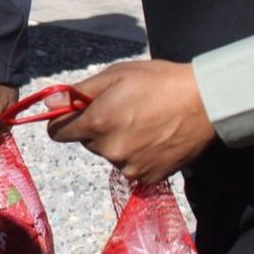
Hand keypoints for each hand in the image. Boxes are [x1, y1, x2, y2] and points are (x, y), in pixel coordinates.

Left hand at [44, 59, 215, 182]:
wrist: (205, 102)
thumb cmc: (157, 81)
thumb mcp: (115, 75)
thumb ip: (79, 92)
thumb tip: (48, 105)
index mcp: (98, 122)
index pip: (58, 133)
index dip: (64, 120)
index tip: (77, 112)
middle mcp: (110, 149)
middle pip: (86, 142)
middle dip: (97, 127)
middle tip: (124, 109)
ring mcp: (130, 167)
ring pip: (109, 154)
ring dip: (117, 142)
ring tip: (144, 122)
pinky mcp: (148, 178)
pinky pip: (130, 167)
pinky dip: (136, 155)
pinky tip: (154, 138)